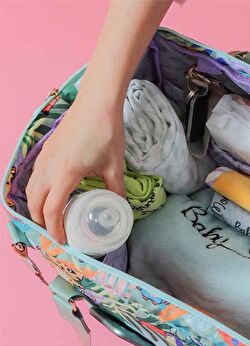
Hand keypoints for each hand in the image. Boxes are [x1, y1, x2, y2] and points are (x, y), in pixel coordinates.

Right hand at [26, 97, 125, 243]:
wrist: (96, 103)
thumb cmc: (107, 133)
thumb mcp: (115, 166)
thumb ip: (116, 189)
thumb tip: (121, 206)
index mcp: (66, 173)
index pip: (52, 209)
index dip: (55, 228)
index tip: (63, 240)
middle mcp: (49, 167)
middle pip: (35, 202)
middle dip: (42, 222)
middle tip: (56, 233)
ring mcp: (45, 157)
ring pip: (31, 189)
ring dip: (37, 207)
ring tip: (51, 218)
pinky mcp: (46, 150)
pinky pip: (34, 177)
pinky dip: (37, 192)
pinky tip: (50, 195)